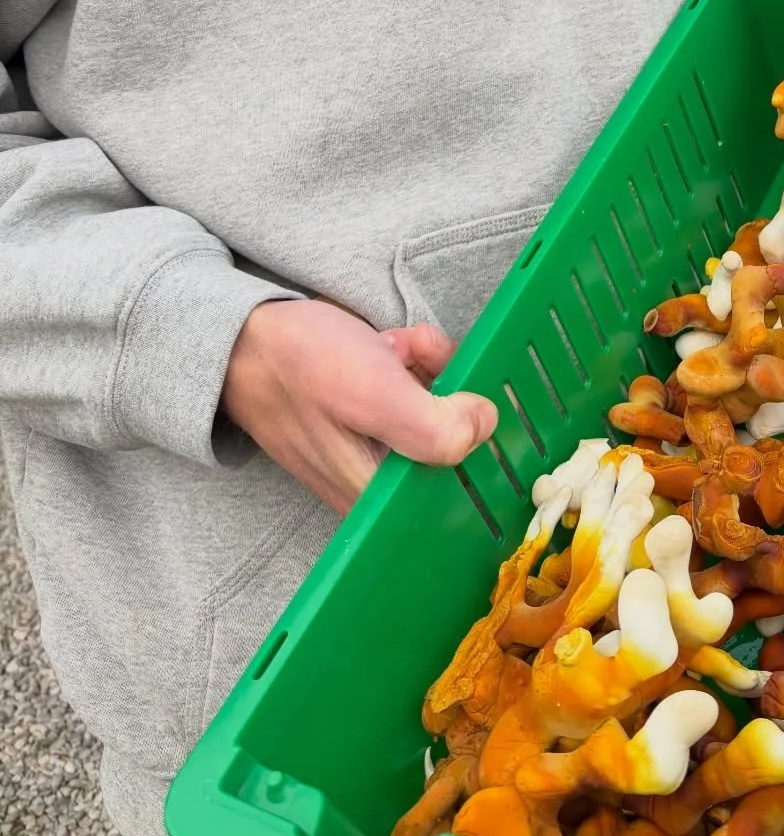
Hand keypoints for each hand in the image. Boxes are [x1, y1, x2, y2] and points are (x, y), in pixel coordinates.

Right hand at [220, 300, 497, 514]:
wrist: (244, 339)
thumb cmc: (300, 366)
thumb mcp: (371, 394)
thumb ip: (433, 426)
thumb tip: (486, 426)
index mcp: (380, 496)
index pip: (462, 483)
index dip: (475, 432)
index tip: (464, 393)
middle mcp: (381, 483)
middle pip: (455, 438)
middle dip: (446, 387)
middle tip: (414, 357)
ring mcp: (378, 449)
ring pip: (438, 409)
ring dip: (429, 368)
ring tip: (393, 346)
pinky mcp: (374, 420)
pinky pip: (416, 393)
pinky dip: (412, 364)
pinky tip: (387, 346)